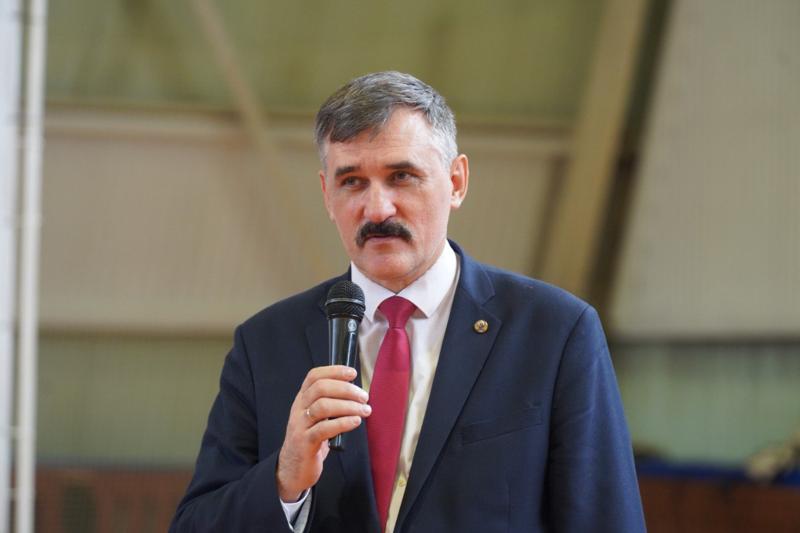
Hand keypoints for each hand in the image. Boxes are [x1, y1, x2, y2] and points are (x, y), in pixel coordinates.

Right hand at [276, 365, 370, 501]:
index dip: (334, 371)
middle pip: (320, 388)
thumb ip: (330, 404)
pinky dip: (343, 423)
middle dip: (346, 389)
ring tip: (364, 410)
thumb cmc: (311, 441)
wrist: (292, 470)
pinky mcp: (305, 443)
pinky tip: (355, 422)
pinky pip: (324, 429)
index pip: (314, 376)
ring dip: (348, 406)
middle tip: (364, 396)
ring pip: (322, 406)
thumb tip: (356, 393)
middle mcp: (299, 409)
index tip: (353, 373)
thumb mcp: (317, 418)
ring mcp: (300, 426)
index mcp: (302, 400)